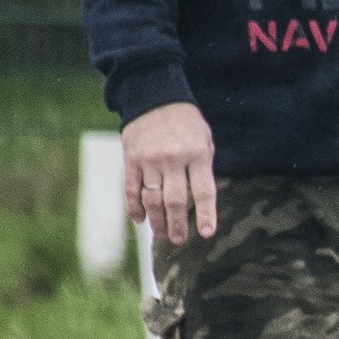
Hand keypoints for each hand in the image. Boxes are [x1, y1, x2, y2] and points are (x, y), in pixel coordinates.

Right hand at [122, 101, 217, 244]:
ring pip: (152, 199)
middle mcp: (173, 160)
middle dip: (177, 224)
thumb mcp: (204, 140)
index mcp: (197, 155)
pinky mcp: (131, 159)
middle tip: (178, 240)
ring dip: (157, 220)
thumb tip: (201, 200)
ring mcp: (150, 160)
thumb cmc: (186, 123)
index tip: (207, 233)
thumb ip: (203, 167)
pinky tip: (140, 220)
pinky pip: (132, 189)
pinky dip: (135, 207)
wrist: (155, 98)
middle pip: (175, 200)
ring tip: (162, 234)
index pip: (203, 191)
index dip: (206, 214)